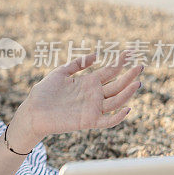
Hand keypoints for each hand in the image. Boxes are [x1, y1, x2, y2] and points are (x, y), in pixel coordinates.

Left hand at [18, 49, 143, 140]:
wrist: (33, 111)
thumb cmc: (44, 92)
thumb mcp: (60, 73)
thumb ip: (77, 64)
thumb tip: (96, 55)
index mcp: (88, 82)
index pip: (109, 72)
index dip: (120, 62)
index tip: (130, 53)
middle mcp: (93, 95)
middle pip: (117, 85)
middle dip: (129, 76)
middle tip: (140, 66)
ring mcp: (92, 108)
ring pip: (116, 101)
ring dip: (127, 93)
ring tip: (138, 83)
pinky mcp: (88, 121)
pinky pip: (107, 121)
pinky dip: (118, 116)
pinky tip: (127, 108)